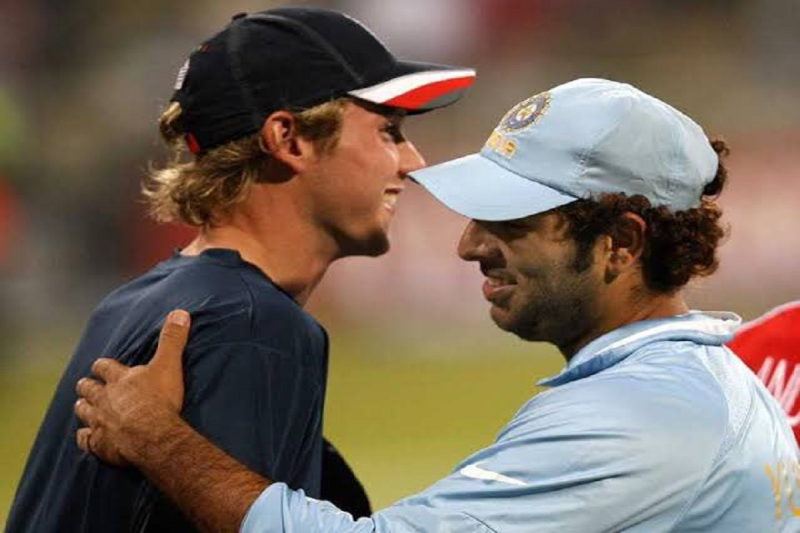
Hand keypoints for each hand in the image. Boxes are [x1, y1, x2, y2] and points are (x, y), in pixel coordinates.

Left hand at [75, 309, 190, 465]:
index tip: (101, 365)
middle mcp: (104, 398)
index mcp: (120, 379)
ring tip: (83, 406)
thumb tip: (180, 312)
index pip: (104, 367)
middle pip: (88, 388)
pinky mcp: (99, 443)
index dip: (102, 366)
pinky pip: (85, 440)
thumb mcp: (169, 365)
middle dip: (87, 386)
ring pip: (83, 411)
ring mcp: (99, 421)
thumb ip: (173, 340)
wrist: (152, 435)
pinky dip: (84, 437)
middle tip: (88, 385)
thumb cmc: (160, 400)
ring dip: (83, 408)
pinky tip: (86, 436)